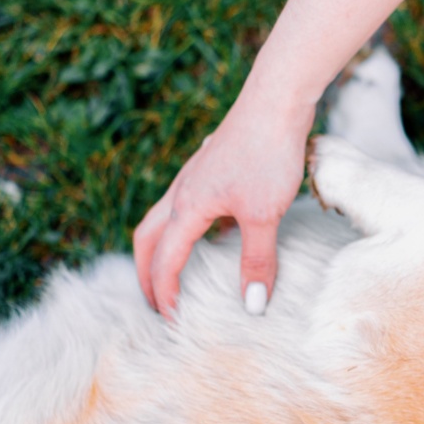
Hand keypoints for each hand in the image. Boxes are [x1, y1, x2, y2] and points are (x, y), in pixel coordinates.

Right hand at [134, 96, 314, 318]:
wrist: (277, 100)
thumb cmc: (268, 153)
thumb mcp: (266, 215)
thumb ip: (257, 261)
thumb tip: (251, 305)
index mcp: (187, 208)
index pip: (165, 261)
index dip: (165, 294)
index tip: (173, 322)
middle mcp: (182, 193)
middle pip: (147, 240)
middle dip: (147, 275)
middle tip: (156, 305)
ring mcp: (194, 178)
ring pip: (162, 221)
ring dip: (160, 251)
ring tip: (174, 276)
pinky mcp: (210, 169)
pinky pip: (185, 207)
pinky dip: (186, 231)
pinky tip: (216, 239)